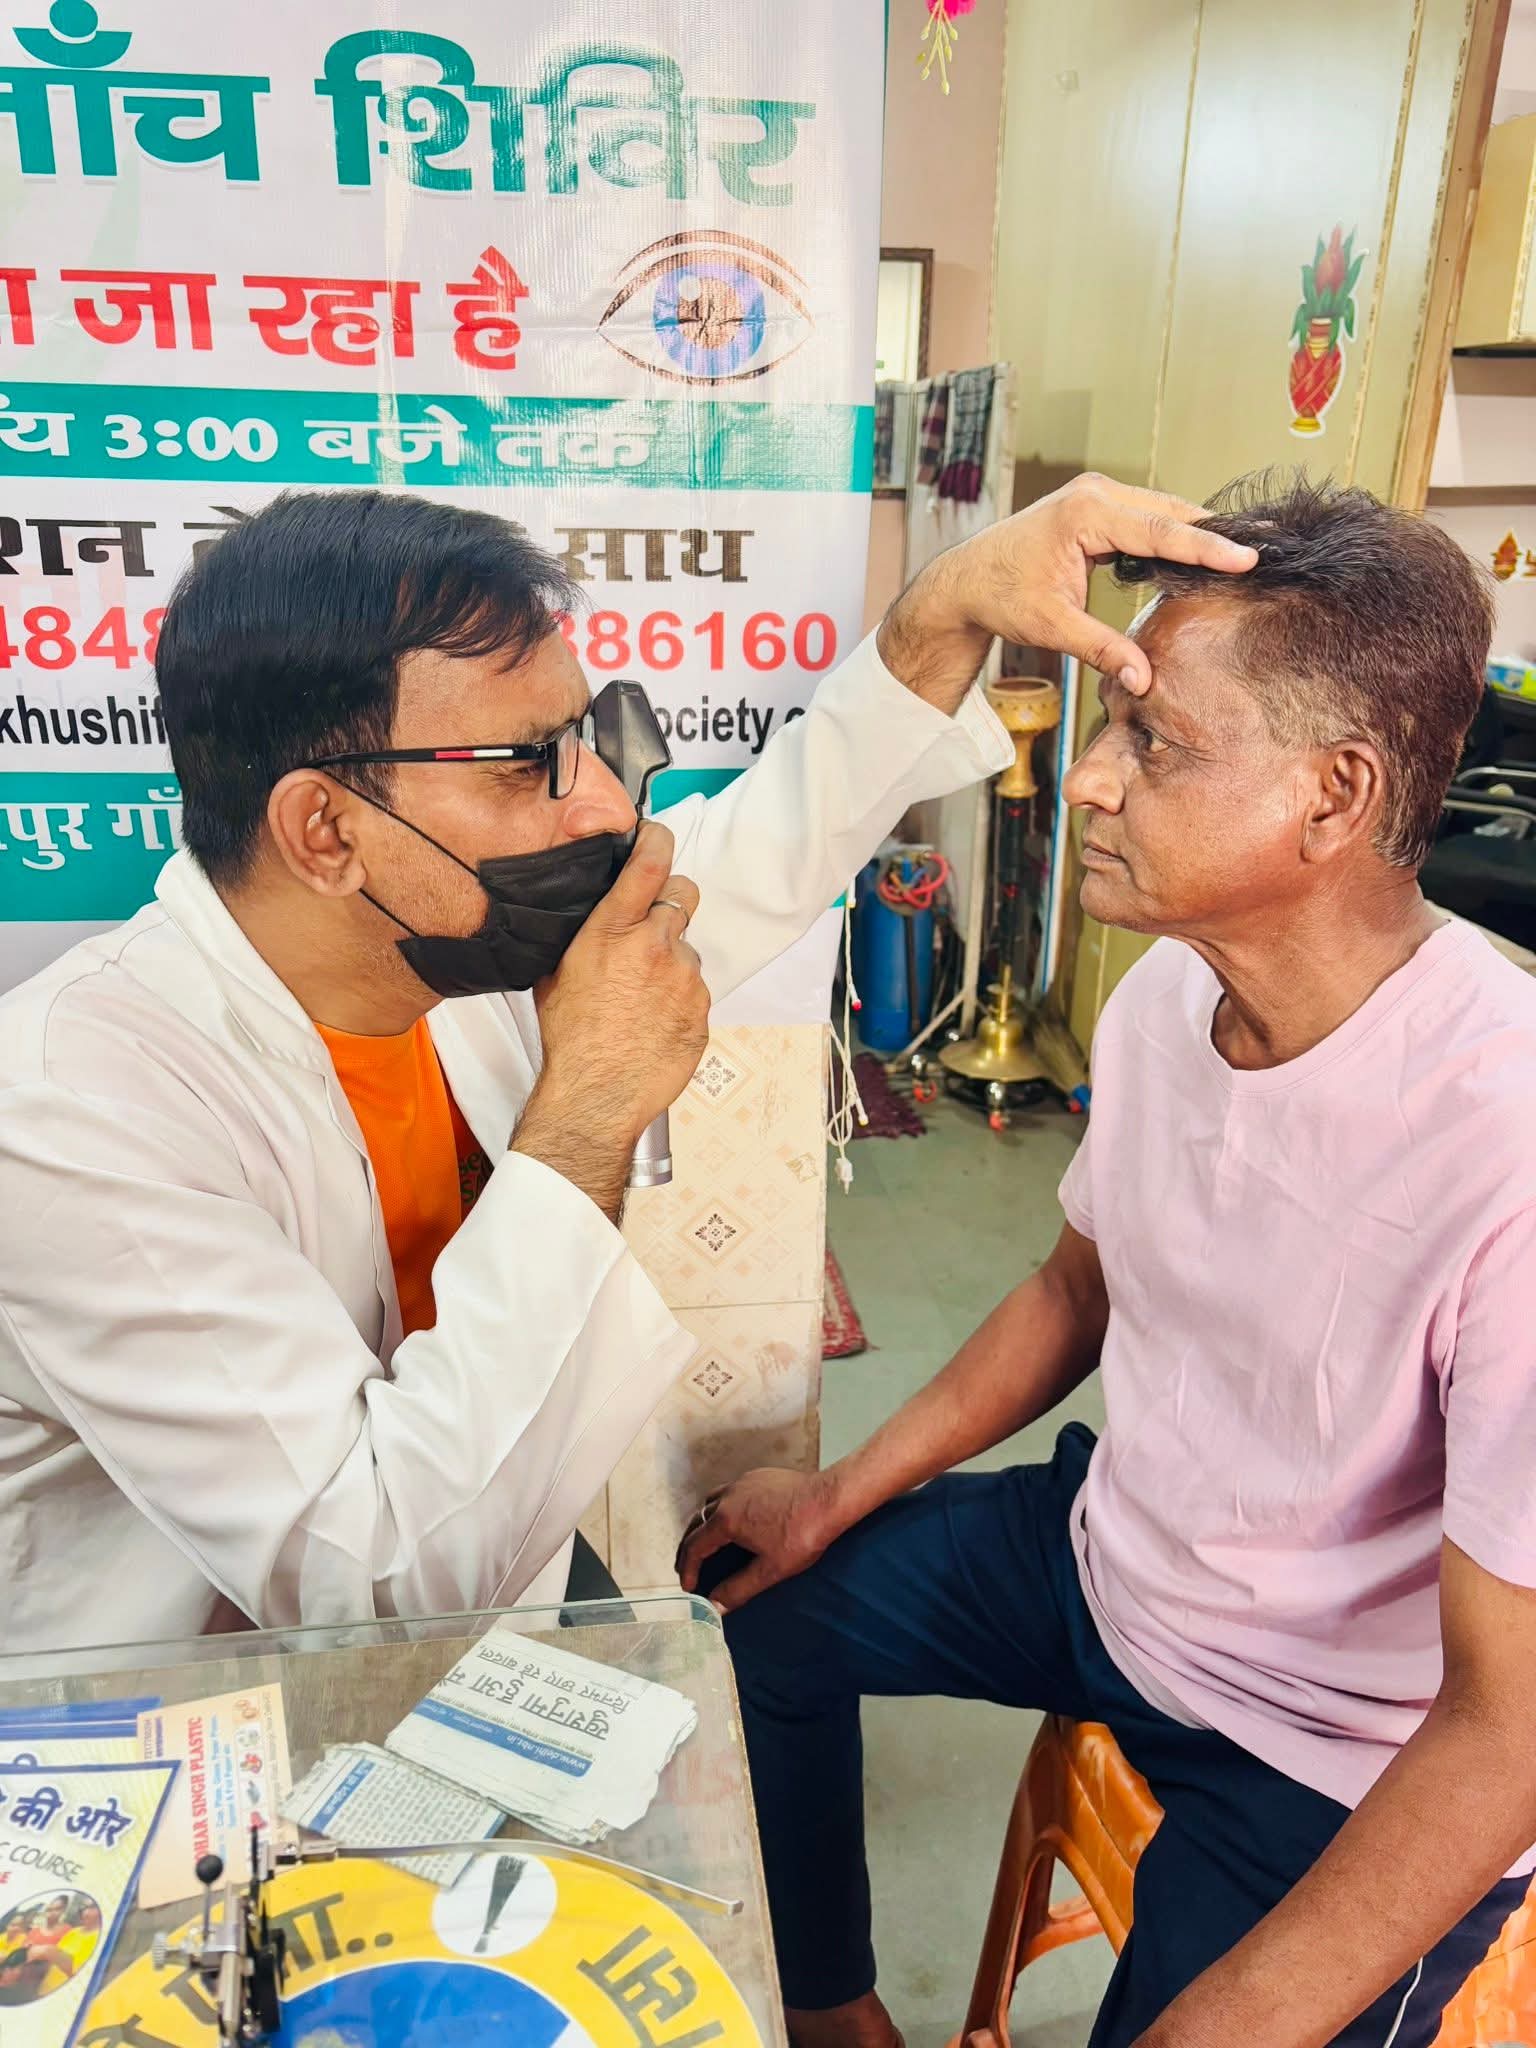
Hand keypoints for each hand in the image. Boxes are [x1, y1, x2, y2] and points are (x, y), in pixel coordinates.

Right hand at [514, 823, 708, 1217]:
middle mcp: (656, 945)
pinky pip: (696, 991)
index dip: (657, 841)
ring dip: (672, 963)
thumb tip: (590, 919)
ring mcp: (686, 978)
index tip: (657, 837)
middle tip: (654, 924)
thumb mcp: (556, 973)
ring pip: (688, 950)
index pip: (650, 862)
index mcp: (613, 930)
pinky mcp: (703, 1009)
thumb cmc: (570, 1039)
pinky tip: (654, 1022)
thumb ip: (583, 935)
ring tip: (643, 997)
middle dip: (672, 901)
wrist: (597, 1096)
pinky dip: (679, 1000)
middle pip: (684, 894)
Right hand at [675, 1467, 842, 1611]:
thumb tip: (716, 1605)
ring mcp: (742, 1483)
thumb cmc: (802, 1534)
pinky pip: (729, 1491)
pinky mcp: (758, 1476)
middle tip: (689, 1566)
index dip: (688, 1569)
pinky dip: (721, 1508)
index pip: (695, 1546)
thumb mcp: (770, 1570)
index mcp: (726, 1519)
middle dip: (689, 1546)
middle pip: (696, 1522)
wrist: (830, 1500)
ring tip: (706, 1542)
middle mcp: (728, 1496)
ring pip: (710, 1502)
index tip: (689, 1586)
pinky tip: (735, 1519)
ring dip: (703, 1524)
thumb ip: (738, 1589)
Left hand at [877, 473, 1257, 708]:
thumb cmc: (1002, 597)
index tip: (1247, 556)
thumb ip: (1102, 649)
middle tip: (1267, 542)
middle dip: (1216, 530)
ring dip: (1199, 529)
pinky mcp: (1097, 505)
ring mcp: (1096, 494)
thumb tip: (1143, 681)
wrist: (967, 579)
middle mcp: (1094, 494)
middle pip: (1170, 512)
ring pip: (1162, 510)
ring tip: (1246, 544)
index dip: (1207, 546)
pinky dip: (1175, 530)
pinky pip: (1147, 515)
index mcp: (1084, 516)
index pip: (1160, 531)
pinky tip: (1204, 547)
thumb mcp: (1052, 627)